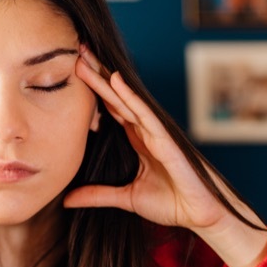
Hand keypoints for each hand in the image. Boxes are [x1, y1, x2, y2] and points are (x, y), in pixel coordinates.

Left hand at [65, 46, 266, 266]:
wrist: (199, 214)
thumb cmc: (170, 203)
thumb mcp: (125, 198)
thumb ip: (97, 195)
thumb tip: (67, 200)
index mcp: (137, 139)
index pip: (111, 109)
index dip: (93, 91)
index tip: (73, 72)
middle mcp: (145, 130)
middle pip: (115, 97)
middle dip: (96, 75)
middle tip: (76, 51)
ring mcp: (155, 132)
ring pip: (125, 99)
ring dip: (105, 78)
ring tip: (86, 56)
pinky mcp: (165, 139)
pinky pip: (144, 113)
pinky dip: (130, 96)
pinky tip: (115, 79)